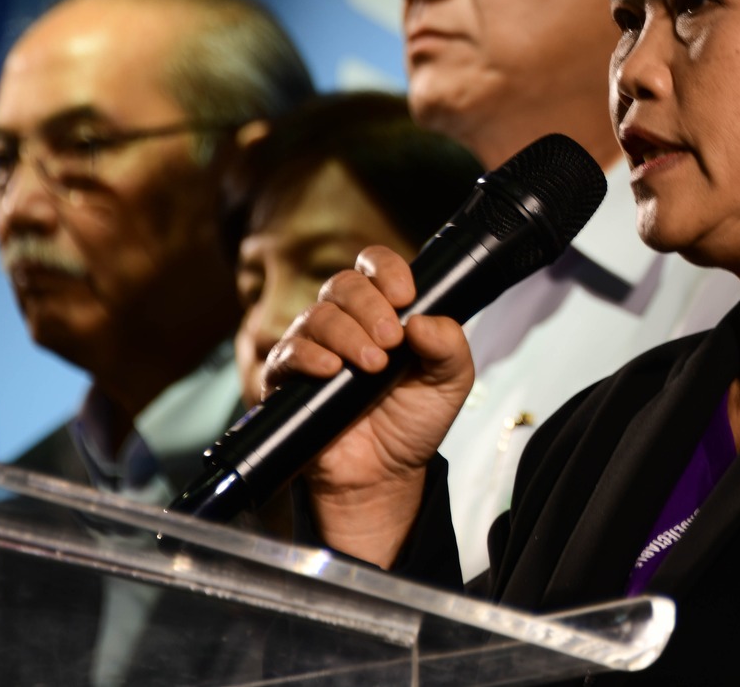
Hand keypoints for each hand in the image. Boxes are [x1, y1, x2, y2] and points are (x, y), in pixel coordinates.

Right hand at [262, 245, 472, 567]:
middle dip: (369, 306)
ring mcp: (315, 348)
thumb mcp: (451, 381)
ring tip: (372, 366)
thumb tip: (421, 319)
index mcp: (384, 310)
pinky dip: (310, 356)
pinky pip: (288, 353)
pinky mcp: (289, 381)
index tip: (405, 295)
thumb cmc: (414, 421)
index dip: (387, 270)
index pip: (375, 265)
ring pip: (318, 316)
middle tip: (390, 341)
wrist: (385, 474)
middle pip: (343, 285)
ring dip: (347, 334)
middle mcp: (346, 322)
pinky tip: (332, 370)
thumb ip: (449, 345)